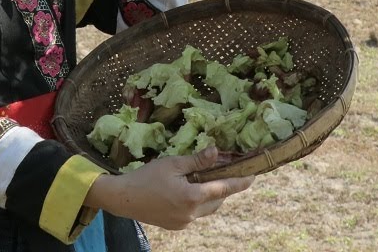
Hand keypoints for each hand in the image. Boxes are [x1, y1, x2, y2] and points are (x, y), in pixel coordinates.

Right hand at [83, 146, 253, 230]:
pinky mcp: (176, 225)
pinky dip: (197, 203)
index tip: (253, 176)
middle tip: (225, 173)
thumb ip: (197, 160)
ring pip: (207, 209)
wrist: (124, 199)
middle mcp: (191, 213)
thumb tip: (217, 152)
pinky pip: (194, 214)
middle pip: (218, 201)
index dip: (240, 182)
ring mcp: (184, 222)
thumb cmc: (146, 177)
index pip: (224, 188)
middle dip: (223, 188)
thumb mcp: (172, 164)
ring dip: (211, 196)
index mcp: (192, 196)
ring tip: (204, 181)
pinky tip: (186, 192)